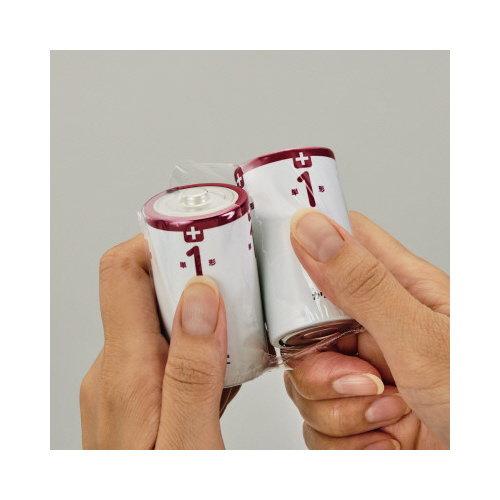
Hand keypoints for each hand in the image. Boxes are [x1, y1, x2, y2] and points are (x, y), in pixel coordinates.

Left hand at [80, 234, 238, 448]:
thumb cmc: (161, 495)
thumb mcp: (190, 444)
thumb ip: (192, 369)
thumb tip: (199, 297)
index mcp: (125, 371)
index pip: (124, 272)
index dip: (159, 243)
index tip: (203, 238)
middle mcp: (117, 368)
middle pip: (146, 289)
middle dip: (192, 272)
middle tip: (236, 272)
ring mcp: (126, 381)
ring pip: (163, 319)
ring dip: (201, 308)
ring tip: (241, 313)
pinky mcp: (140, 393)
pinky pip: (169, 349)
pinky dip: (199, 341)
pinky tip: (229, 356)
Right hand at [284, 209, 449, 448]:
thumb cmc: (487, 407)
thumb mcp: (423, 339)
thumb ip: (364, 284)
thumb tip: (313, 228)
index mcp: (401, 290)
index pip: (341, 243)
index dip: (306, 249)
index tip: (290, 282)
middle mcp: (377, 328)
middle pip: (305, 323)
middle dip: (320, 363)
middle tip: (363, 379)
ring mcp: (365, 373)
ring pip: (304, 378)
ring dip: (339, 409)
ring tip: (389, 413)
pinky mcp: (356, 413)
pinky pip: (314, 422)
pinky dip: (345, 441)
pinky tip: (385, 439)